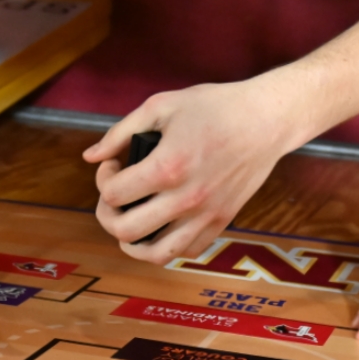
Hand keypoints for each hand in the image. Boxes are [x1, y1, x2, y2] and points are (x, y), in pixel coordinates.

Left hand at [85, 80, 294, 261]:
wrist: (266, 119)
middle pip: (126, 230)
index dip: (103, 180)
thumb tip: (91, 156)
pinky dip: (166, 246)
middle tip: (115, 195)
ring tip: (129, 222)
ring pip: (156, 254)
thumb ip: (121, 131)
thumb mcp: (162, 105)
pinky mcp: (222, 221)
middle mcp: (186, 198)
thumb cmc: (216, 106)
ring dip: (132, 242)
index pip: (114, 194)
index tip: (113, 165)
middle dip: (107, 214)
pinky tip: (161, 225)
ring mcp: (206, 214)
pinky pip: (187, 251)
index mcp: (168, 167)